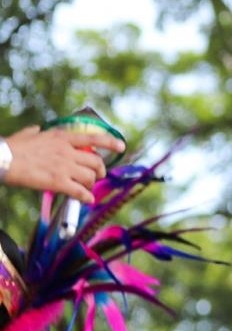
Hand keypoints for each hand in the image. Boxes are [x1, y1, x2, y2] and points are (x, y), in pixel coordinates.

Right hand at [3, 126, 122, 202]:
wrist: (3, 158)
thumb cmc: (12, 147)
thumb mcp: (28, 134)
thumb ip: (36, 132)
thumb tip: (37, 129)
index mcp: (62, 138)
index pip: (93, 138)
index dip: (110, 142)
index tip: (121, 147)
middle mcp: (68, 151)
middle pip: (96, 162)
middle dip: (100, 170)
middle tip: (97, 176)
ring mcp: (64, 167)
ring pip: (90, 177)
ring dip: (91, 184)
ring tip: (87, 188)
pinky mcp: (58, 182)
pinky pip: (79, 191)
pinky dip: (86, 197)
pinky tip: (87, 200)